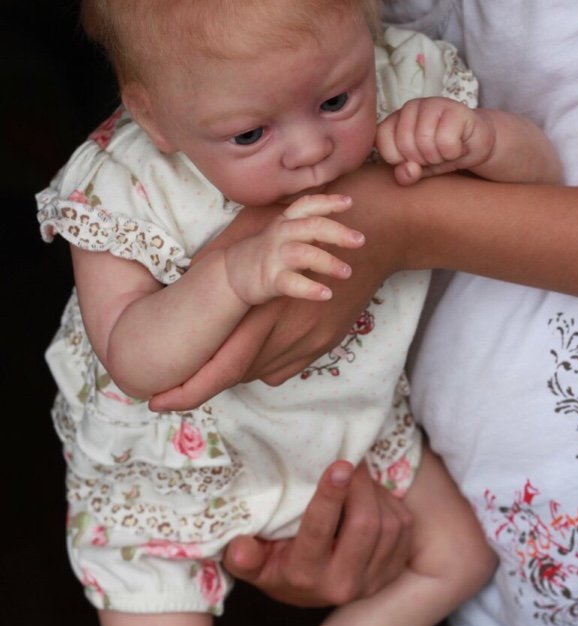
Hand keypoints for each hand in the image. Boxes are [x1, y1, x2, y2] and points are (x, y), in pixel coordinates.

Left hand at [149, 164, 399, 408]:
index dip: (189, 388)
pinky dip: (262, 365)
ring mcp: (309, 343)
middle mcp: (287, 335)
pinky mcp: (324, 343)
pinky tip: (253, 349)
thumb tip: (185, 278)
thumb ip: (222, 260)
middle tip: (171, 389)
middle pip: (236, 374)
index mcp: (263, 310)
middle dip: (202, 383)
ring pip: (259, 374)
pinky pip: (283, 369)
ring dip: (233, 371)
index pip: (222, 365)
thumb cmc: (310, 225)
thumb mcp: (259, 232)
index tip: (157, 400)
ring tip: (210, 364)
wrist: (373, 235)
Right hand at [222, 460, 413, 606]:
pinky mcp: (392, 572)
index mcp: (305, 576)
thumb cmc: (277, 564)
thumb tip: (240, 549)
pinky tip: (372, 497)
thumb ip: (245, 556)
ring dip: (376, 493)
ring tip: (358, 478)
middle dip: (361, 485)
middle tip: (351, 461)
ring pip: (389, 525)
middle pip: (365, 525)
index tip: (340, 464)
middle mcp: (342, 584)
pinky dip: (390, 504)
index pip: (320, 532)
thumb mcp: (255, 563)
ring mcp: (372, 581)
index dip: (331, 496)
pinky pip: (403, 528)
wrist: (308, 590)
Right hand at [224, 193, 364, 304]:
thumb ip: (310, 230)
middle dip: (338, 232)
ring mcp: (275, 257)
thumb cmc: (266, 252)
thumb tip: (340, 232)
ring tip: (347, 272)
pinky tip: (326, 294)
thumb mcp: (285, 233)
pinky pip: (291, 283)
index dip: (328, 202)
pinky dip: (310, 289)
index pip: (307, 205)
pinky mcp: (269, 279)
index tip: (349, 202)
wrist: (232, 274)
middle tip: (360, 240)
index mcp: (286, 221)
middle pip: (312, 226)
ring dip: (328, 262)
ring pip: (304, 253)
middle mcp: (281, 234)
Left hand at [375, 96, 495, 184]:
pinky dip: (453, 152)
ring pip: (425, 142)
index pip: (382, 140)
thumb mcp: (419, 169)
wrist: (474, 145)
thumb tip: (408, 171)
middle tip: (435, 154)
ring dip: (438, 156)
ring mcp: (432, 104)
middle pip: (405, 144)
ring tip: (446, 150)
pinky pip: (446, 142)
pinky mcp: (455, 109)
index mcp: (395, 119)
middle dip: (422, 159)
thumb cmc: (441, 154)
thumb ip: (405, 173)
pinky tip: (458, 145)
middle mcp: (410, 107)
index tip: (414, 158)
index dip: (399, 159)